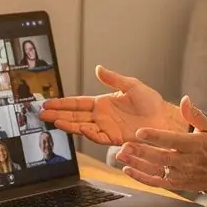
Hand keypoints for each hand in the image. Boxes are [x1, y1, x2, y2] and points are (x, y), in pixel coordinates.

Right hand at [39, 65, 185, 147]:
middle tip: (41, 114)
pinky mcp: (113, 138)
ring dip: (68, 124)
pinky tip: (79, 128)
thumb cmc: (151, 102)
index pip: (77, 102)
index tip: (48, 102)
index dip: (62, 103)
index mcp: (103, 102)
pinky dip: (87, 133)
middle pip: (74, 115)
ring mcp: (106, 127)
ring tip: (54, 122)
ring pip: (81, 126)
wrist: (164, 118)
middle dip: (58, 114)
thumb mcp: (131, 85)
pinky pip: (97, 136)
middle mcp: (101, 116)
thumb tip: (98, 68)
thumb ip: (113, 79)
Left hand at [116, 97, 206, 206]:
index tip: (140, 131)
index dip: (156, 136)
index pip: (172, 140)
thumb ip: (195, 115)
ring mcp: (181, 175)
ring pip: (155, 170)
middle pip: (160, 157)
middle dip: (141, 152)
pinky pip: (156, 182)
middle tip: (124, 145)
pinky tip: (127, 169)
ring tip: (121, 155)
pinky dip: (141, 178)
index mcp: (195, 145)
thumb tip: (184, 100)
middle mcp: (187, 161)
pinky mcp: (177, 184)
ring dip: (137, 163)